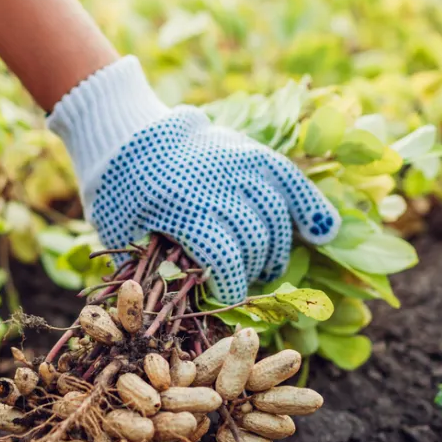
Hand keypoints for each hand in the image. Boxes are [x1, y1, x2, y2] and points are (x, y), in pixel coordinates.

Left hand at [48, 56, 339, 303]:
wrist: (124, 133)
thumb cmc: (118, 193)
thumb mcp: (122, 233)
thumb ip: (150, 268)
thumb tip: (179, 308)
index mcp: (180, 206)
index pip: (224, 258)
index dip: (231, 288)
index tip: (227, 301)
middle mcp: (216, 183)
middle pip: (254, 239)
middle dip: (252, 270)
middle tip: (242, 281)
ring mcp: (237, 163)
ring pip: (276, 215)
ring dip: (276, 248)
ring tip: (266, 266)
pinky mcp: (250, 151)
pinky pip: (289, 180)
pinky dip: (310, 206)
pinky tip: (323, 231)